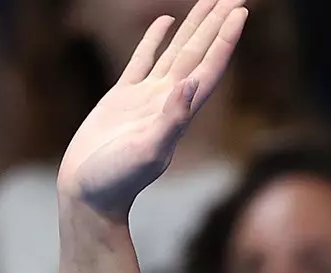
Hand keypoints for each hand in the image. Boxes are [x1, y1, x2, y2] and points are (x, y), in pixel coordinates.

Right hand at [56, 0, 248, 219]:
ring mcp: (146, 98)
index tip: (241, 11)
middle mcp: (169, 100)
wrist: (89, 195)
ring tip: (208, 1)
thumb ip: (170, 120)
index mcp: (179, 111)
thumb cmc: (117, 181)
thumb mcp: (147, 152)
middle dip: (216, 24)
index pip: (210, 67)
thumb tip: (190, 86)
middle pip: (199, 52)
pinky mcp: (122, 98)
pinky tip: (164, 21)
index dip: (226, 39)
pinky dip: (155, 39)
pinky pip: (143, 59)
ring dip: (194, 27)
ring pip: (176, 51)